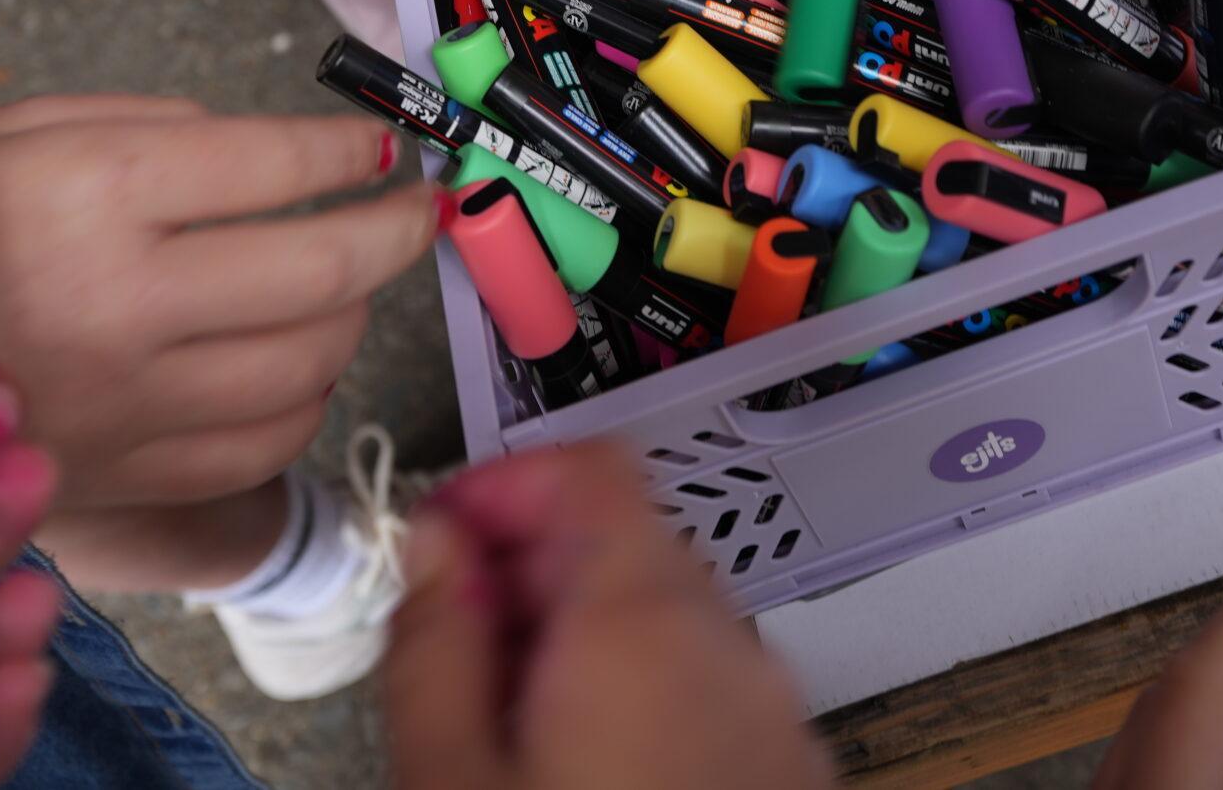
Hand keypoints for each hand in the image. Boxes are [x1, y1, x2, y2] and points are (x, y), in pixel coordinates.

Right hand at [0, 95, 432, 509]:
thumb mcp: (11, 128)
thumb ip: (154, 127)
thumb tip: (271, 150)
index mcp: (93, 193)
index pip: (278, 165)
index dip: (354, 150)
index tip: (384, 144)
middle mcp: (125, 301)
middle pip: (327, 268)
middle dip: (400, 229)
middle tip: (420, 208)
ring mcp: (132, 401)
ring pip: (314, 361)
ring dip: (352, 313)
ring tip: (342, 278)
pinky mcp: (127, 472)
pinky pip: (264, 442)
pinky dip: (301, 396)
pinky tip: (286, 358)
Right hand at [387, 443, 832, 789]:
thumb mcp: (452, 768)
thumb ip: (433, 638)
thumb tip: (431, 547)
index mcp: (644, 620)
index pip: (589, 463)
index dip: (502, 479)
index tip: (441, 534)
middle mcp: (730, 645)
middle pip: (626, 539)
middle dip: (532, 570)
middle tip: (456, 644)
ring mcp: (776, 709)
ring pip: (668, 618)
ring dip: (584, 638)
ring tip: (512, 726)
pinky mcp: (791, 764)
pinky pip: (711, 685)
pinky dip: (644, 695)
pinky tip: (587, 765)